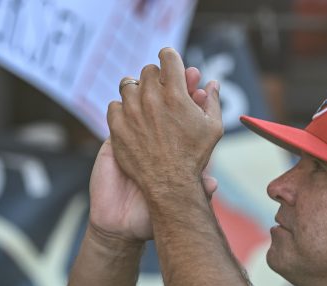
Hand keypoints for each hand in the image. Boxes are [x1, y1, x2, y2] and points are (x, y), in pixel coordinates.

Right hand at [89, 66, 217, 242]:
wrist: (122, 223)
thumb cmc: (153, 213)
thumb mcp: (180, 202)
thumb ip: (199, 190)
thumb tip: (214, 183)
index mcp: (173, 144)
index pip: (185, 110)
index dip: (193, 95)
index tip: (202, 87)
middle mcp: (154, 134)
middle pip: (164, 96)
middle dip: (175, 83)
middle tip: (189, 77)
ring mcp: (132, 134)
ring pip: (139, 98)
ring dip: (149, 87)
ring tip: (163, 85)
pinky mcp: (113, 139)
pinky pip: (115, 113)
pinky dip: (123, 104)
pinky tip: (131, 101)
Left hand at [107, 48, 222, 202]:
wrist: (168, 186)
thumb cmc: (193, 159)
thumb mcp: (212, 129)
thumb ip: (212, 102)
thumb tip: (212, 84)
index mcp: (176, 94)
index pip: (168, 59)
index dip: (169, 57)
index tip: (169, 61)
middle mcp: (151, 99)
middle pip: (148, 71)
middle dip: (155, 77)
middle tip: (160, 88)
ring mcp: (131, 113)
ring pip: (128, 85)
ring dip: (136, 90)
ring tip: (143, 102)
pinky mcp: (117, 128)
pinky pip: (114, 106)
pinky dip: (122, 109)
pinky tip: (130, 118)